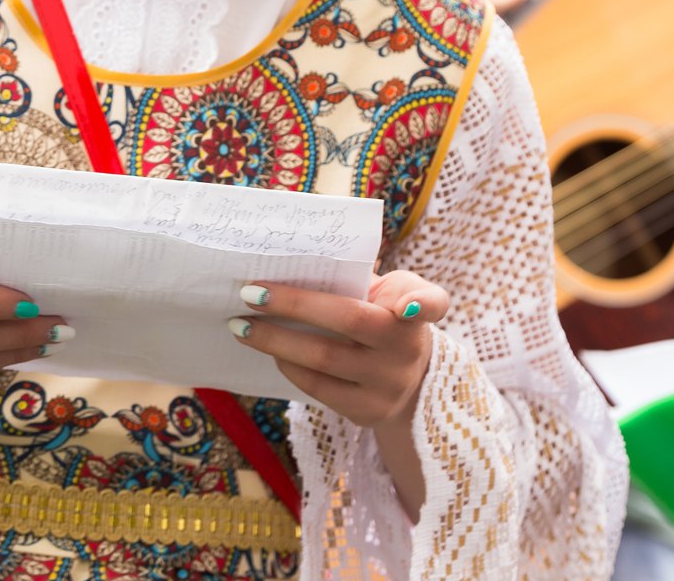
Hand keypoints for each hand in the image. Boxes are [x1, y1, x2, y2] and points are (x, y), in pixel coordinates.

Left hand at [228, 270, 449, 429]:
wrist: (409, 380)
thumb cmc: (393, 318)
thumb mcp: (400, 292)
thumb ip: (373, 278)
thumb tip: (313, 261)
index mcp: (414, 313)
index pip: (432, 304)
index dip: (422, 303)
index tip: (404, 305)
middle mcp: (406, 351)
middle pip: (348, 322)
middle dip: (294, 305)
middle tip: (249, 293)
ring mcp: (387, 387)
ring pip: (323, 360)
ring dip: (275, 341)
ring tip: (241, 326)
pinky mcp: (366, 412)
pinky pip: (318, 388)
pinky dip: (289, 366)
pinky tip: (269, 351)